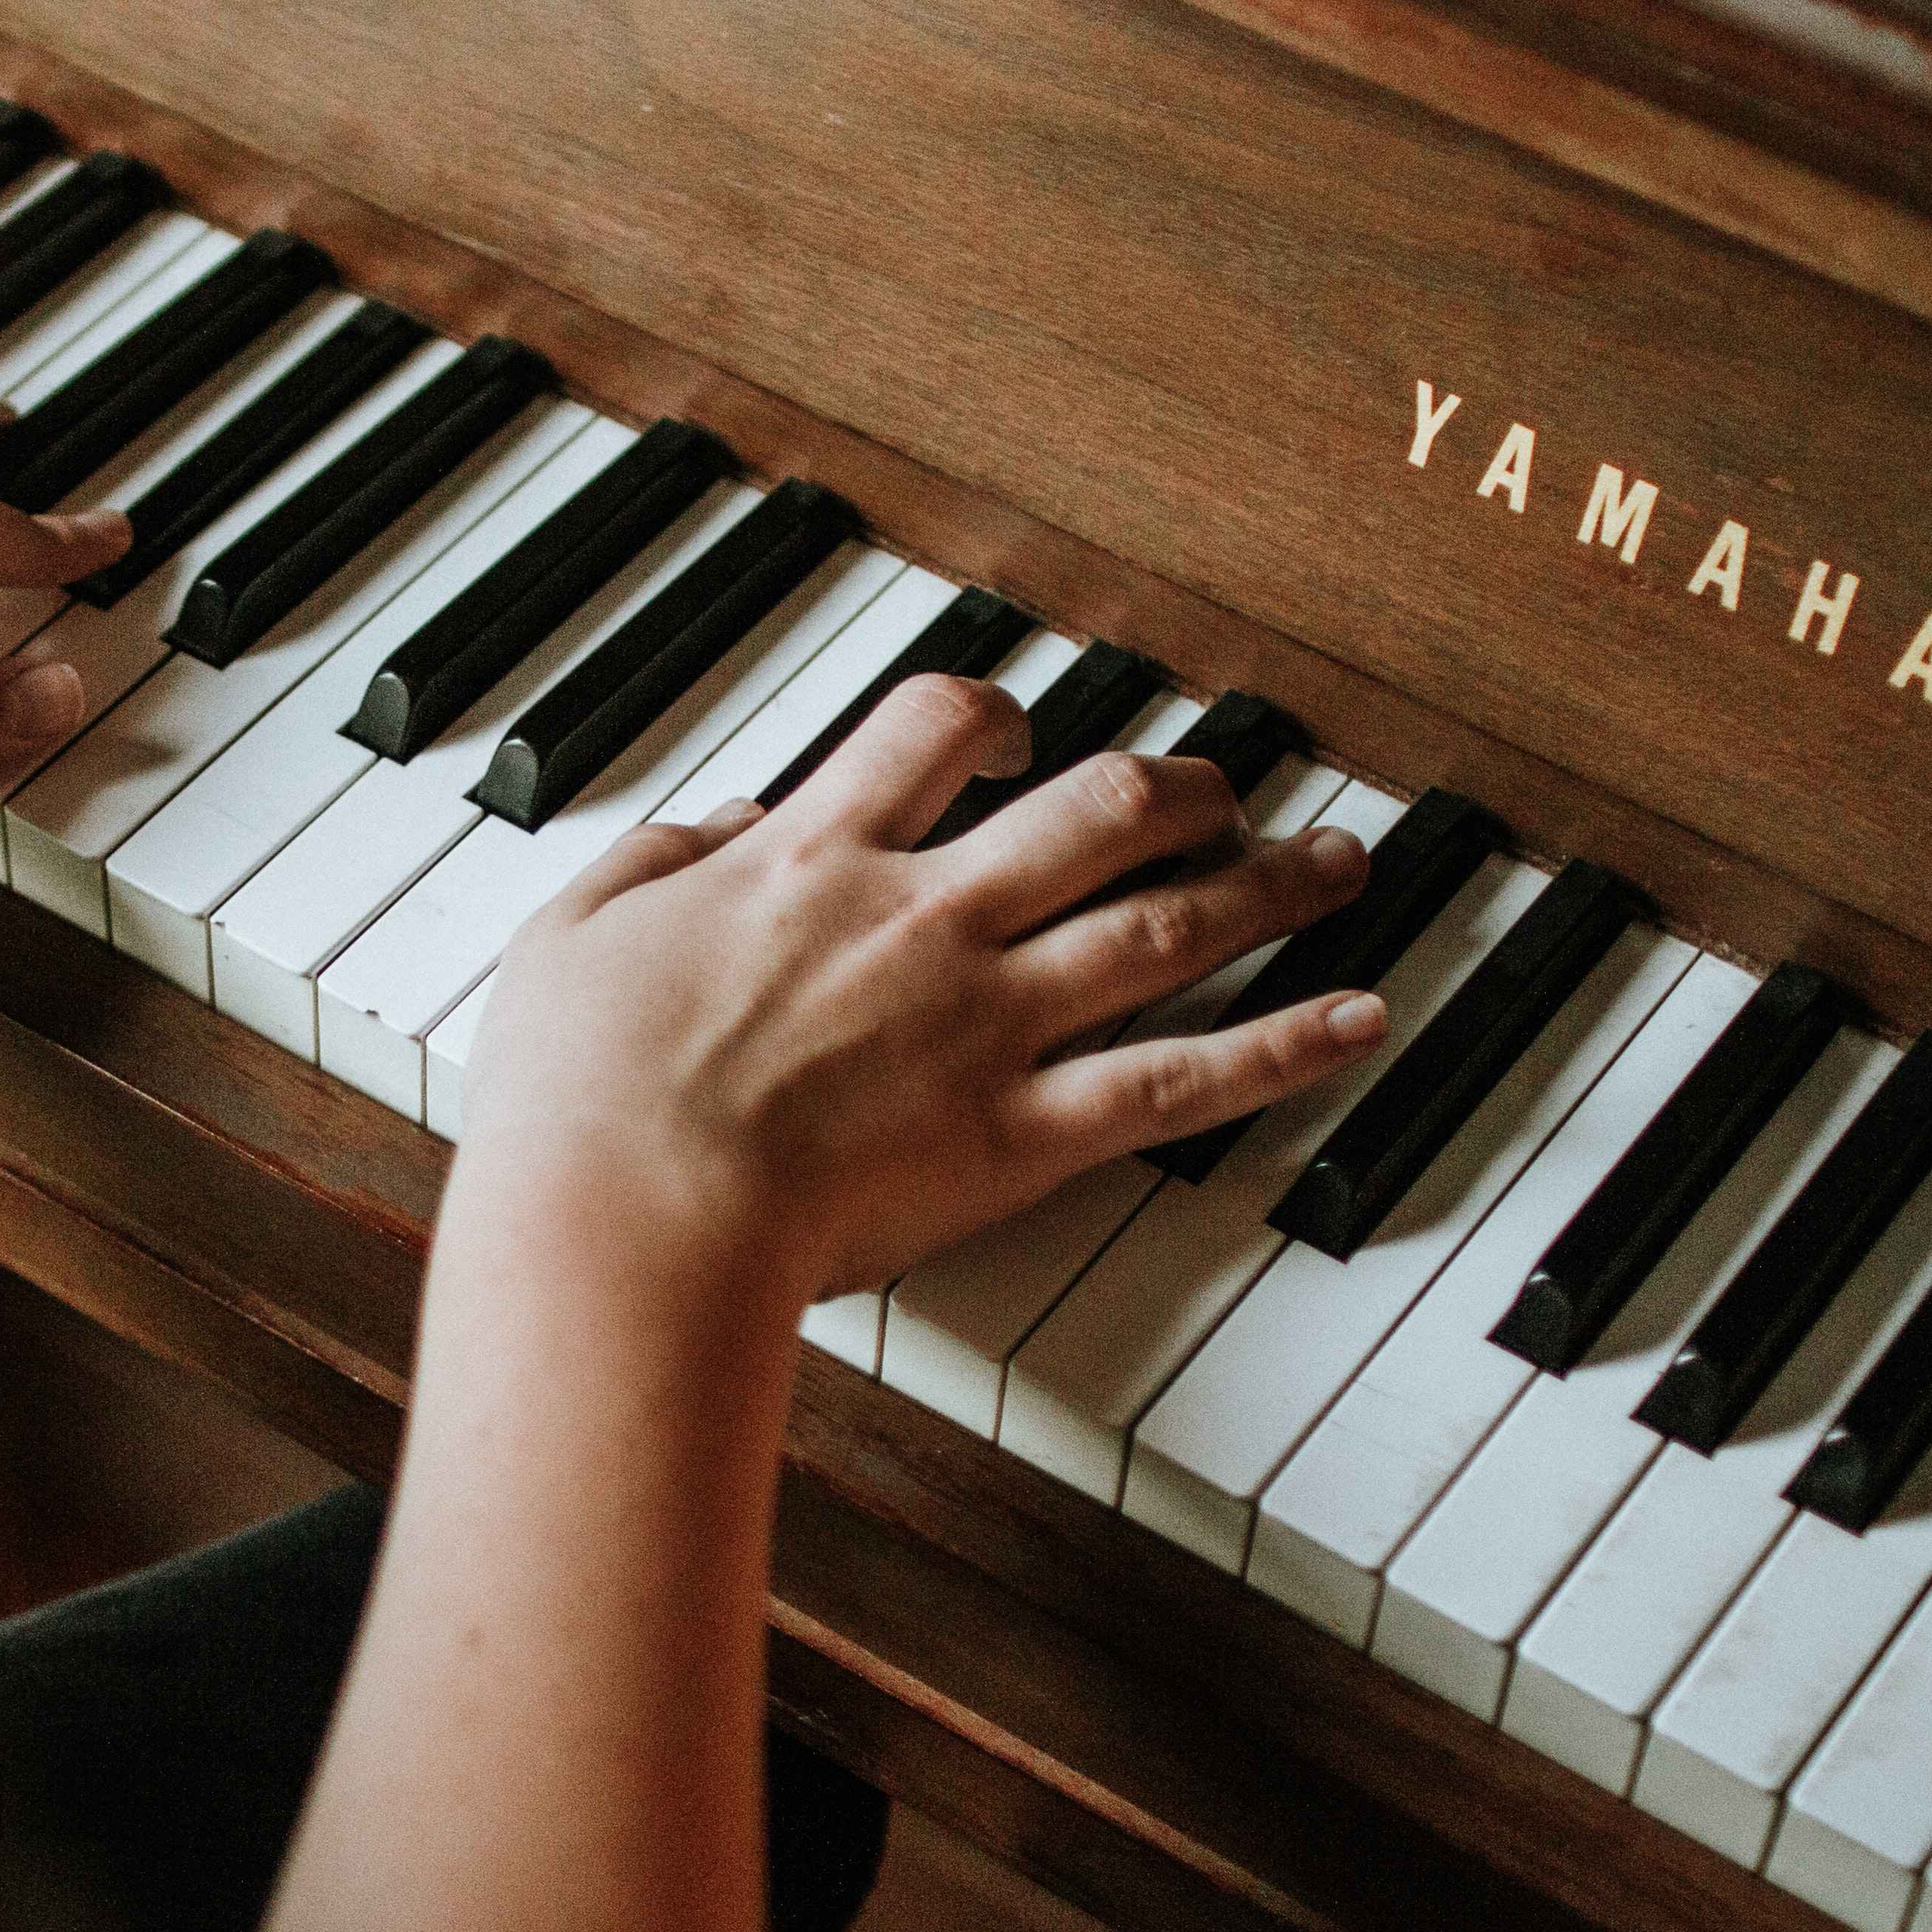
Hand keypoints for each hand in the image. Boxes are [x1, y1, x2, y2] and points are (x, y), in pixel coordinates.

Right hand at [458, 672, 1384, 1310]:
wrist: (625, 1216)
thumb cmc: (576, 1096)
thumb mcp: (573, 933)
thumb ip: (661, 862)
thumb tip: (727, 823)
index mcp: (812, 861)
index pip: (930, 732)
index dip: (987, 715)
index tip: (1010, 735)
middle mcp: (923, 918)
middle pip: (1093, 810)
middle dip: (1174, 786)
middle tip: (1221, 785)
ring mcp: (985, 1022)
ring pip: (1164, 923)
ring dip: (1266, 884)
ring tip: (1338, 861)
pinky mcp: (1021, 1132)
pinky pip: (1181, 1081)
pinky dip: (1283, 1047)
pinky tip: (1358, 1017)